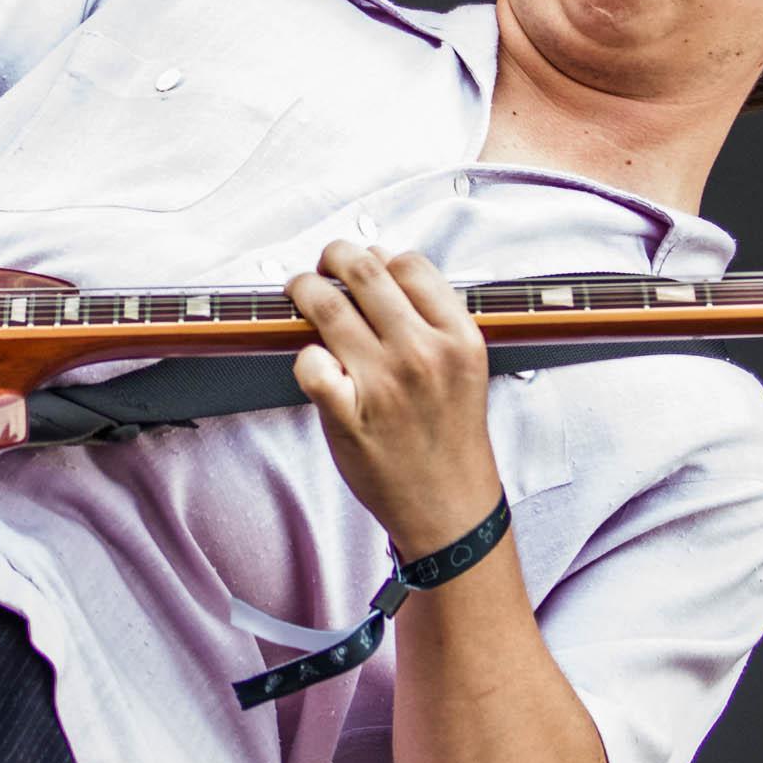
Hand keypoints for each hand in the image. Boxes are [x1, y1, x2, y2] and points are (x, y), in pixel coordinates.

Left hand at [285, 241, 505, 558]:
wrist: (449, 506)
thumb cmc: (450, 435)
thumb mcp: (463, 367)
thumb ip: (431, 318)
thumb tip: (382, 266)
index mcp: (457, 337)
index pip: (409, 264)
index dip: (378, 256)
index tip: (363, 265)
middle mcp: (422, 354)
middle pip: (364, 272)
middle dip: (334, 256)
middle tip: (322, 266)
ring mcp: (383, 384)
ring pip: (327, 306)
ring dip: (304, 290)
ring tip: (300, 293)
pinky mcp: (348, 414)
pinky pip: (308, 361)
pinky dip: (303, 354)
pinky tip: (313, 361)